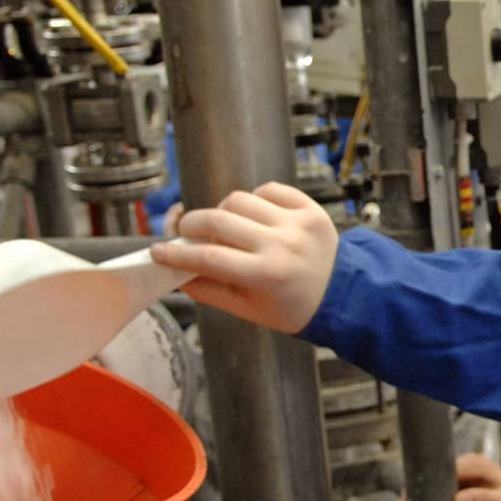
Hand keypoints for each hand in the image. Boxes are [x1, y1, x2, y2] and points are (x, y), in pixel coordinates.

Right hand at [150, 182, 337, 333]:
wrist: (342, 294)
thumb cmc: (292, 307)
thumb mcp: (248, 310)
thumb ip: (208, 290)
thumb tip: (173, 272)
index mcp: (266, 275)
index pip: (208, 257)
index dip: (176, 252)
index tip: (158, 249)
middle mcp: (282, 244)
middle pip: (218, 220)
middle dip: (192, 224)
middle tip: (186, 232)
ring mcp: (298, 223)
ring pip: (240, 200)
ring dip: (223, 211)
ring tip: (226, 227)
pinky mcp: (311, 208)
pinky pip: (270, 190)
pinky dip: (255, 199)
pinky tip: (254, 216)